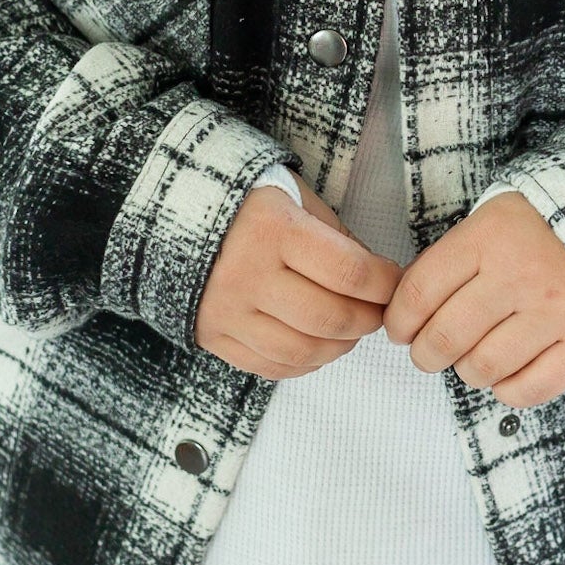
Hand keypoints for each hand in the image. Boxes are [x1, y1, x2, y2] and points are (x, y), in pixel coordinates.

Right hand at [195, 173, 402, 377]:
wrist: (169, 214)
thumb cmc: (246, 202)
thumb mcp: (294, 197)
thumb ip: (336, 236)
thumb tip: (376, 278)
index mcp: (272, 229)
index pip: (349, 272)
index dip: (385, 284)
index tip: (394, 281)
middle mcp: (246, 274)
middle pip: (329, 318)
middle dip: (368, 319)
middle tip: (378, 310)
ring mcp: (226, 311)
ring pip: (303, 351)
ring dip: (340, 346)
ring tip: (350, 329)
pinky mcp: (213, 337)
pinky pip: (271, 367)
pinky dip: (305, 363)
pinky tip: (317, 344)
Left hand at [382, 191, 564, 406]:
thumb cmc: (529, 235)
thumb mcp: (481, 228)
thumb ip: (442, 266)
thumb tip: (403, 318)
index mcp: (487, 238)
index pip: (418, 295)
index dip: (398, 322)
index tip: (401, 331)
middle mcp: (521, 274)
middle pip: (445, 338)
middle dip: (425, 355)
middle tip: (430, 353)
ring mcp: (557, 310)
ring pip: (483, 368)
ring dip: (468, 371)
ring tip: (474, 357)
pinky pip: (528, 390)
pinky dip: (507, 390)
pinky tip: (507, 371)